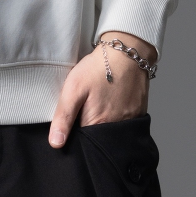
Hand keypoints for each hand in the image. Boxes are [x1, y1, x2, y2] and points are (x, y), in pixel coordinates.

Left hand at [48, 31, 155, 147]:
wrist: (127, 52)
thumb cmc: (98, 69)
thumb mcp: (73, 89)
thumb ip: (64, 117)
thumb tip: (56, 144)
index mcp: (98, 125)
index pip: (83, 143)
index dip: (75, 133)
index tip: (74, 119)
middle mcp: (116, 129)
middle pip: (98, 137)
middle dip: (89, 127)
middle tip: (87, 105)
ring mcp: (130, 121)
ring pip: (111, 130)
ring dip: (103, 120)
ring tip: (99, 101)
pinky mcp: (139, 114)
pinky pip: (124, 123)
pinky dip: (117, 115)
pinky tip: (112, 101)